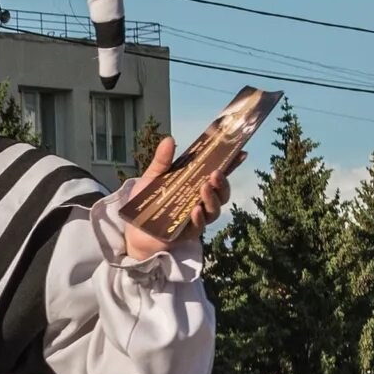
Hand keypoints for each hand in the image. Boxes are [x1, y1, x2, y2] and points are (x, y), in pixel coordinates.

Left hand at [117, 134, 242, 262]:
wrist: (133, 229)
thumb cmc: (146, 202)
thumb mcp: (153, 177)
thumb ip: (162, 160)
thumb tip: (169, 139)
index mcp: (195, 185)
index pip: (217, 175)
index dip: (231, 165)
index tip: (241, 153)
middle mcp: (201, 201)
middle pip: (221, 193)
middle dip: (222, 183)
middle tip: (215, 174)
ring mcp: (197, 218)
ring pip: (214, 210)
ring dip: (212, 199)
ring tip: (205, 188)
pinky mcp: (188, 233)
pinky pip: (198, 227)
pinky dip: (198, 218)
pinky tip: (195, 210)